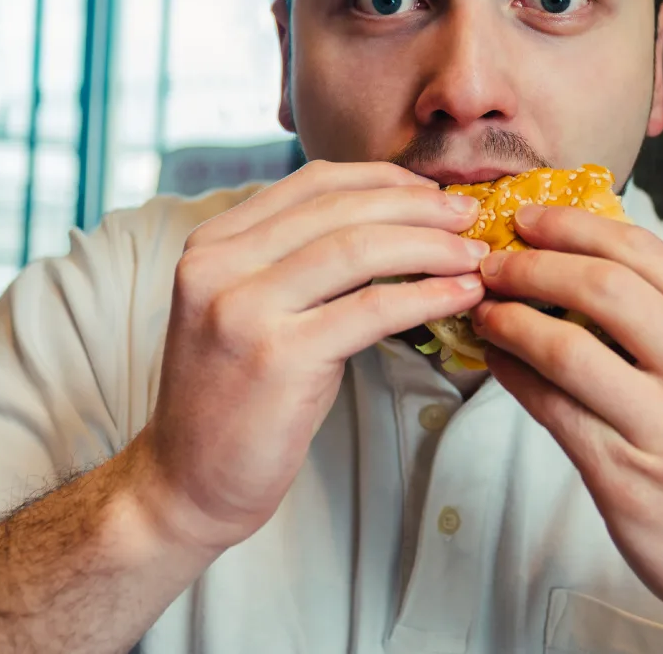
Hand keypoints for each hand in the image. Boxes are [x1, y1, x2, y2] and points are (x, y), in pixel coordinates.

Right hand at [132, 160, 487, 551]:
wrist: (187, 481)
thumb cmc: (237, 394)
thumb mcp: (252, 307)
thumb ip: (298, 261)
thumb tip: (392, 223)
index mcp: (213, 243)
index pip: (312, 182)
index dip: (383, 180)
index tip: (433, 192)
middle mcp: (219, 265)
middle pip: (340, 209)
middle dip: (419, 208)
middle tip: (470, 217)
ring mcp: (243, 309)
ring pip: (359, 249)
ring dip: (432, 247)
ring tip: (475, 257)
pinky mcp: (277, 357)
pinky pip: (371, 309)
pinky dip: (426, 296)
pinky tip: (459, 296)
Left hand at [472, 203, 662, 648]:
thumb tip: (581, 255)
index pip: (644, 252)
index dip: (574, 226)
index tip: (528, 217)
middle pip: (606, 288)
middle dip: (534, 264)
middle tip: (492, 261)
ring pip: (569, 350)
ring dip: (511, 319)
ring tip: (485, 310)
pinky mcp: (629, 480)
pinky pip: (553, 410)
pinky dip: (514, 374)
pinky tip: (497, 359)